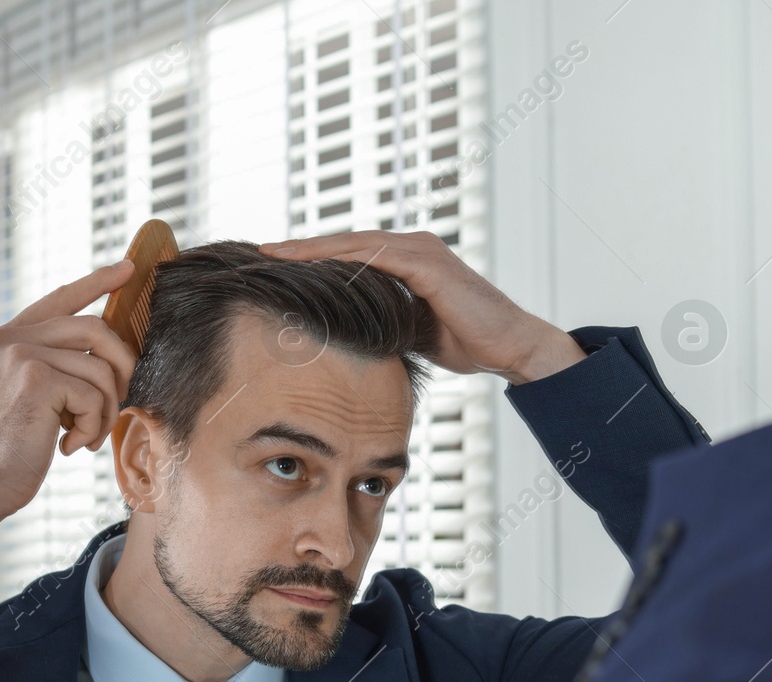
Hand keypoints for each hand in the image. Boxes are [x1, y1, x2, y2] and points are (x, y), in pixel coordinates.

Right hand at [0, 260, 138, 541]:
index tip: (128, 269)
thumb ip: (57, 368)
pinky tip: (68, 446)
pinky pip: (95, 394)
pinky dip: (92, 427)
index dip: (98, 282)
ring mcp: (19, 354)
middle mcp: (10, 338)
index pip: (61, 298)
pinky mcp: (34, 378)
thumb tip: (109, 358)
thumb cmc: (8, 451)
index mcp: (8, 338)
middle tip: (117, 403)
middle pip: (96, 329)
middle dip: (123, 368)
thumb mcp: (30, 398)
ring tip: (82, 436)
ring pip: (101, 367)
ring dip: (104, 410)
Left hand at [259, 230, 584, 383]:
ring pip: (355, 245)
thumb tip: (348, 335)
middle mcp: (414, 247)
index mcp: (409, 261)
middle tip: (260, 253)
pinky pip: (376, 258)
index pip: (351, 255)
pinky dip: (341, 260)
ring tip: (274, 255)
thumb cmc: (468, 343)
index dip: (313, 259)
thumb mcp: (414, 331)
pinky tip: (312, 266)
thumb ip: (384, 321)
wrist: (510, 347)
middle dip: (303, 249)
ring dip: (312, 250)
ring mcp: (422, 251)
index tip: (275, 266)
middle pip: (346, 244)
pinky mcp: (428, 265)